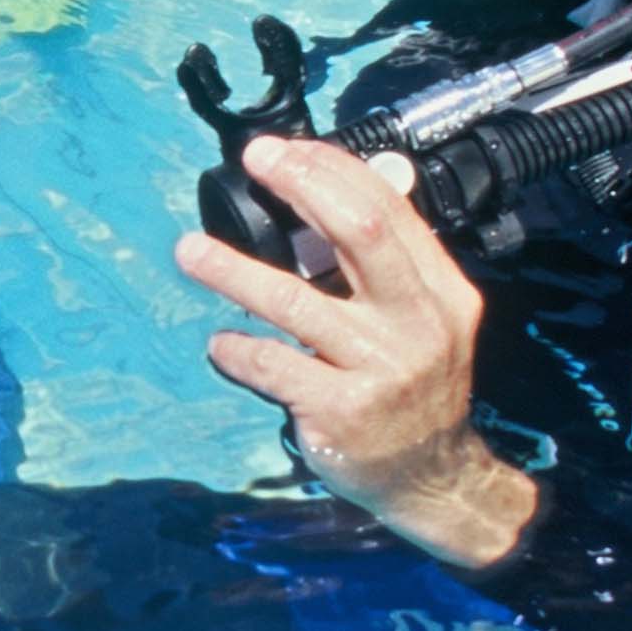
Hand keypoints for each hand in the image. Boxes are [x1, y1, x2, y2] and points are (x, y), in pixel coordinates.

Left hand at [174, 136, 541, 568]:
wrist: (434, 479)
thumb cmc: (414, 387)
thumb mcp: (425, 317)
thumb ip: (398, 249)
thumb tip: (380, 165)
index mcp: (442, 290)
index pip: (389, 208)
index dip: (332, 169)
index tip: (284, 151)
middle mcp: (419, 323)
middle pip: (360, 232)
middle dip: (301, 186)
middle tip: (253, 161)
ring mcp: (382, 369)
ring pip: (296, 301)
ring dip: (233, 271)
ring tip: (189, 252)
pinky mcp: (343, 412)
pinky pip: (274, 366)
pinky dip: (238, 349)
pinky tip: (219, 342)